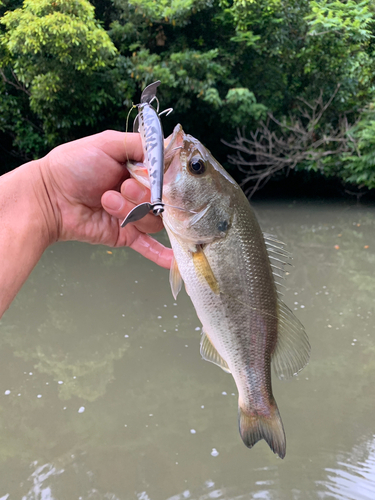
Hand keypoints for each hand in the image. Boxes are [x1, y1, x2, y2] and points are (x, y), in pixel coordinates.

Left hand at [39, 130, 171, 268]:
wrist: (49, 196)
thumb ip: (140, 144)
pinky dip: (162, 254)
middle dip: (144, 194)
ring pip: (154, 220)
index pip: (167, 176)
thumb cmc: (72, 166)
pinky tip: (173, 260)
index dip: (164, 177)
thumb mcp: (107, 143)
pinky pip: (148, 246)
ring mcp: (134, 215)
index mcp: (138, 169)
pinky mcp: (126, 235)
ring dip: (131, 210)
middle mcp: (140, 192)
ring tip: (107, 201)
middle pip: (164, 200)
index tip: (153, 175)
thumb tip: (167, 151)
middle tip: (123, 186)